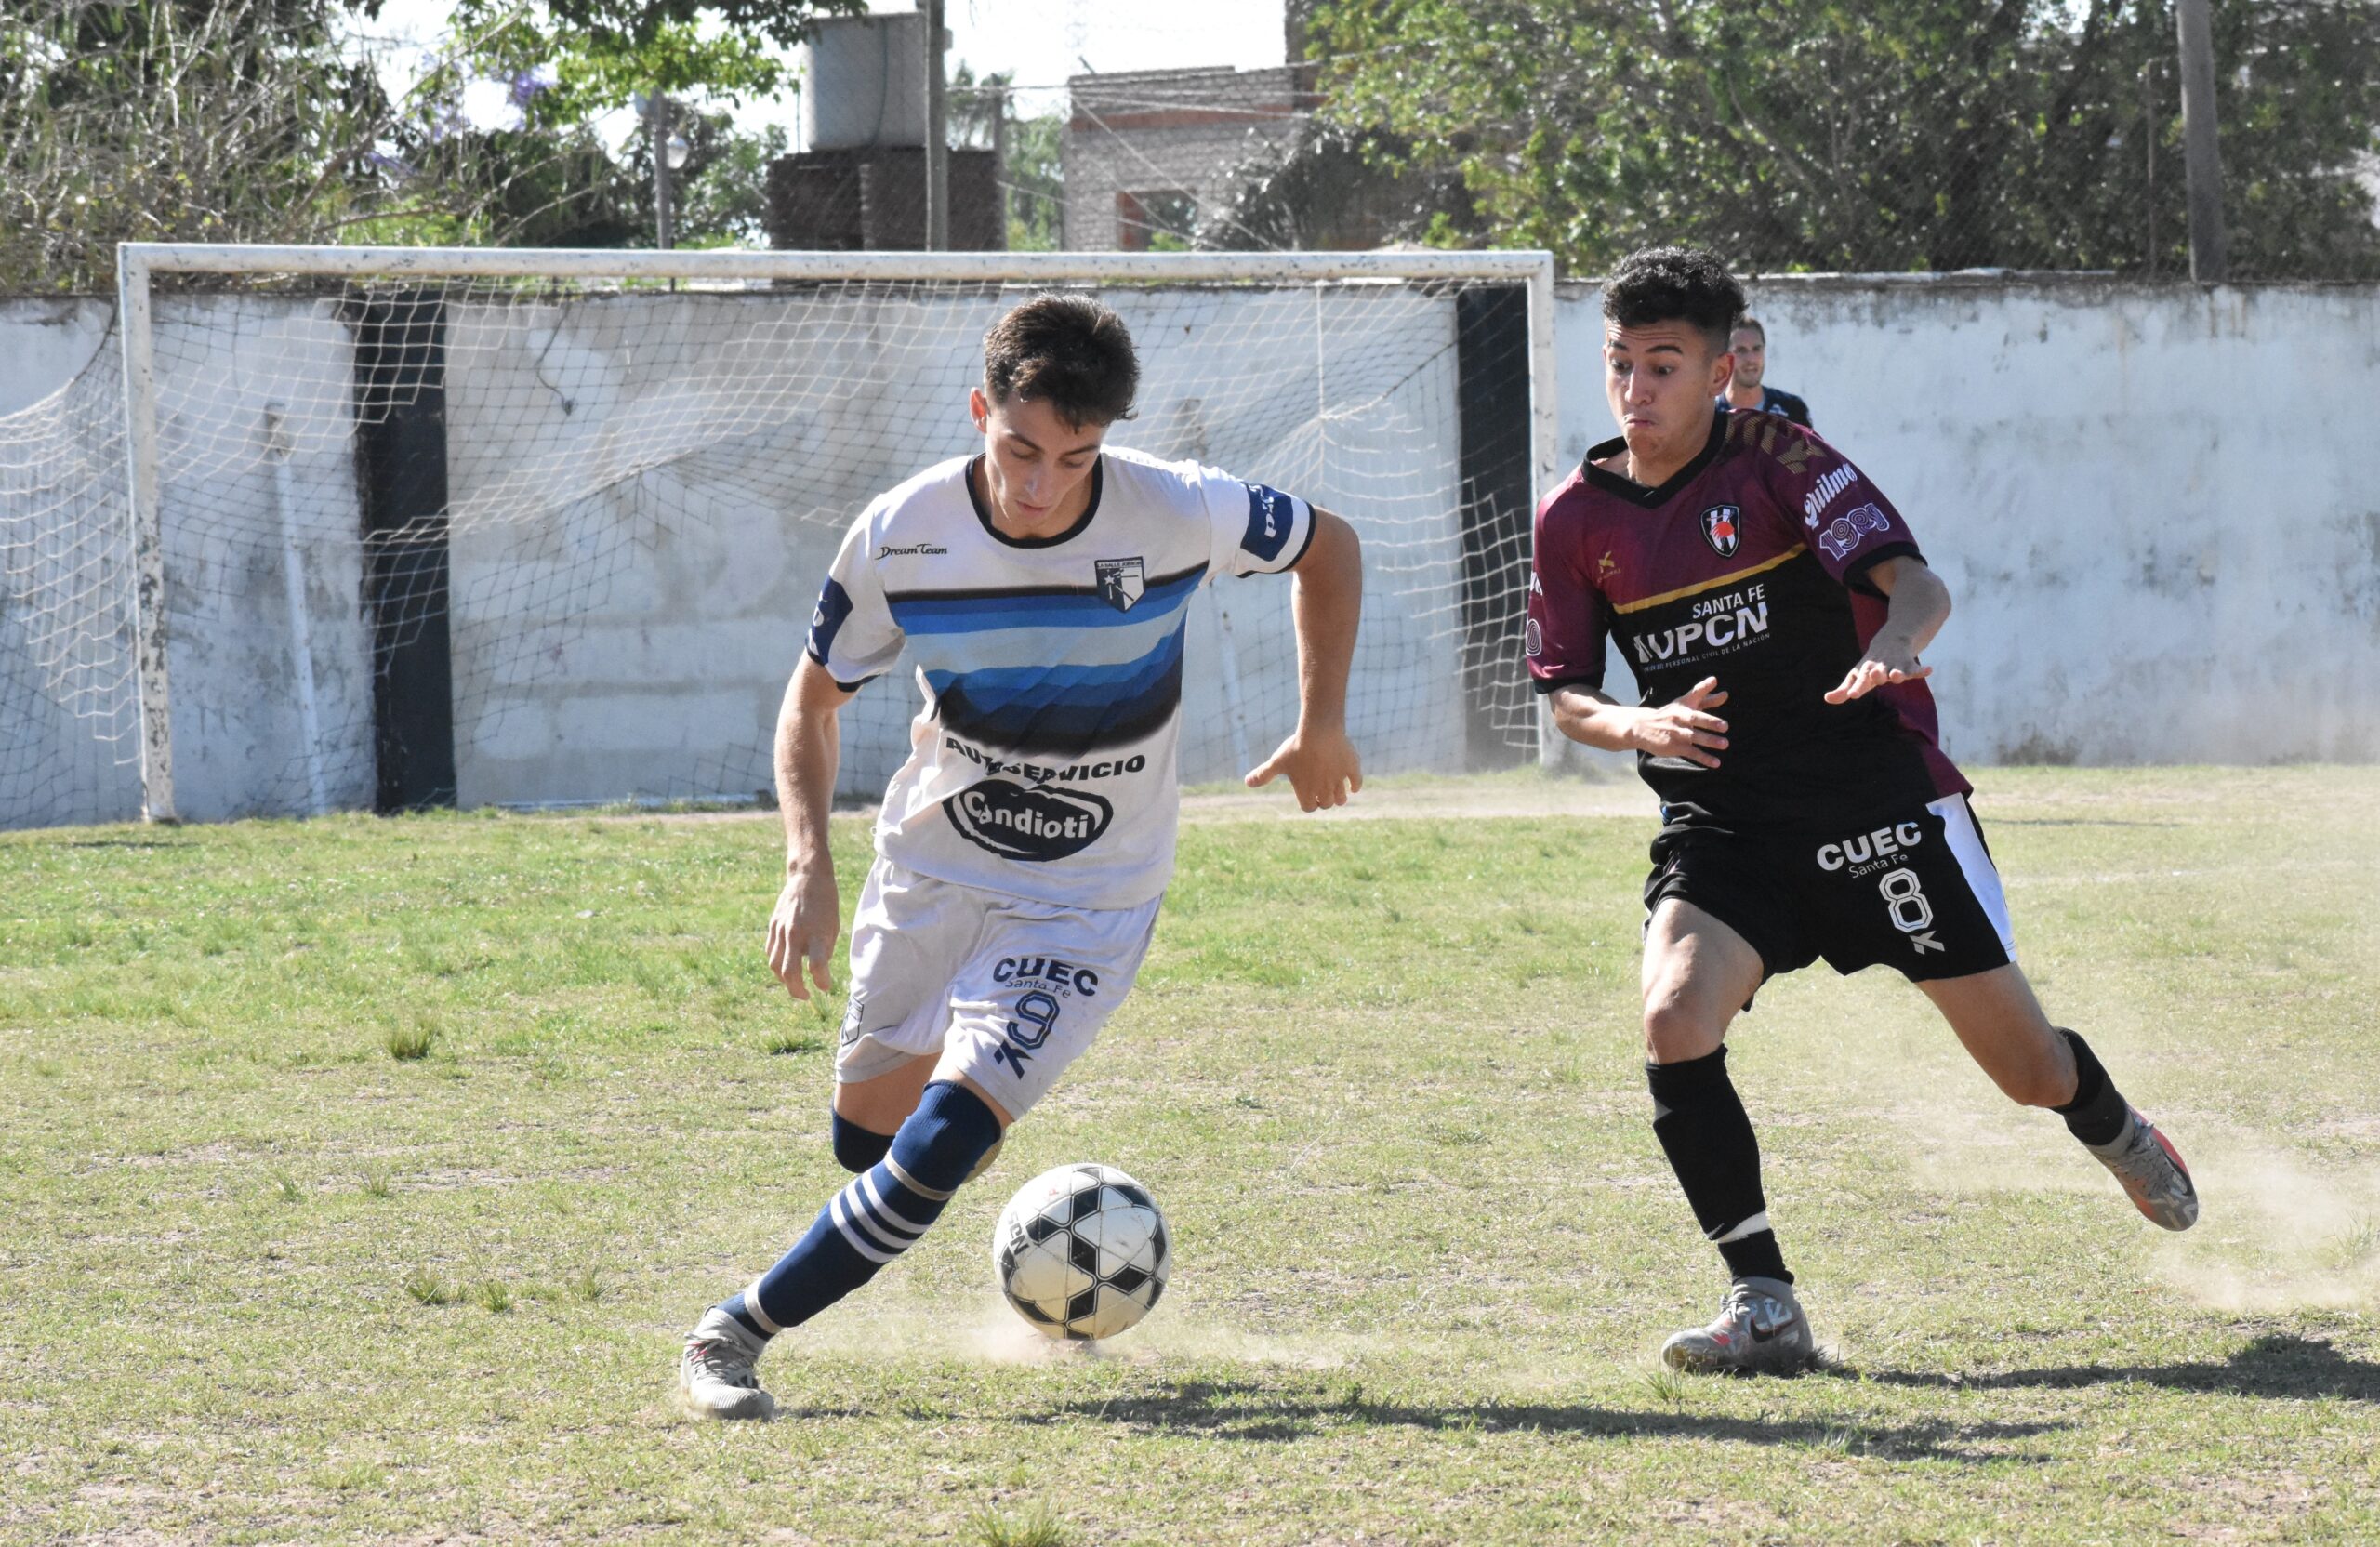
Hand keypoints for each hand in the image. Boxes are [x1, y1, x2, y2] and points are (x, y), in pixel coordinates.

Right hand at [764, 865, 838, 1000]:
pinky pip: (770, 951)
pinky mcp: (772, 926)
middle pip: (790, 972)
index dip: (821, 981)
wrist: (808, 876)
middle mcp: (796, 933)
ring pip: (774, 965)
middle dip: (797, 990)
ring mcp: (781, 929)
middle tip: (805, 996)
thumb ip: (824, 949)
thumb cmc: (826, 903)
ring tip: (795, 983)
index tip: (825, 987)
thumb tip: (815, 971)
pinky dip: (776, 963)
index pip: (817, 966)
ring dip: (784, 979)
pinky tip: (785, 965)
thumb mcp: (833, 926)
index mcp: (816, 933)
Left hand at [1245, 722, 1362, 811]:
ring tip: (1336, 789)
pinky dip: (1355, 785)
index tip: (1309, 798)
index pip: (1309, 807)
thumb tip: (1247, 783)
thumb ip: (1263, 774)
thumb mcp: (1277, 762)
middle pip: (1327, 804)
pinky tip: (1352, 784)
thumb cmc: (1296, 748)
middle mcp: (1324, 790)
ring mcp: (1340, 780)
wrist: (1318, 731)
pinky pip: (1357, 782)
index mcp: (1307, 792)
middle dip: (1324, 800)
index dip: (1309, 803)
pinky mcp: (1352, 768)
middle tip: (1322, 792)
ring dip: (1339, 797)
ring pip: (1342, 798)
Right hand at [1627, 676, 1729, 767]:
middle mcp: (1680, 717)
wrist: (1641, 727)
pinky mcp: (1674, 746)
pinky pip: (1691, 752)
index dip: (1707, 692)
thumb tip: (1726, 694)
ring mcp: (1676, 732)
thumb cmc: (1669, 714)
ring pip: (1694, 736)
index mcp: (1683, 705)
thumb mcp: (1685, 704)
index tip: (1724, 694)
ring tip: (1724, 744)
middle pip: (1695, 718)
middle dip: (1710, 722)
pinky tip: (1716, 763)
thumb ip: (1706, 698)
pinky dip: (1704, 758)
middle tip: (1724, 726)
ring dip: (1709, 740)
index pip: (1696, 695)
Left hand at [1824, 638, 1931, 703]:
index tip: (1852, 695)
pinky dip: (1921, 670)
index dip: (1856, 687)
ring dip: (1897, 673)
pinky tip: (1928, 670)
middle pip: (1878, 673)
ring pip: (1896, 670)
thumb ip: (1844, 689)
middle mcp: (1879, 668)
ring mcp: (1894, 666)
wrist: (1891, 641)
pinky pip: (1915, 668)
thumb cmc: (1871, 665)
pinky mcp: (1908, 664)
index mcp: (1865, 671)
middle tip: (1875, 676)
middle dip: (1876, 675)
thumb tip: (1827, 699)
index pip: (1859, 681)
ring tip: (1897, 676)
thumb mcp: (1857, 676)